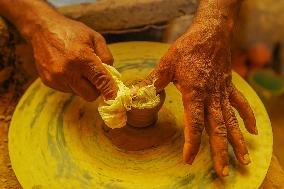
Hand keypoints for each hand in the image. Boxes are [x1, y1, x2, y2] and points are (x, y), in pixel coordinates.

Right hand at [30, 17, 116, 100]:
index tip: (116, 98)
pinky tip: (68, 69)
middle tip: (96, 77)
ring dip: (84, 86)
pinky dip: (72, 83)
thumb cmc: (72, 32)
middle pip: (90, 95)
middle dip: (96, 89)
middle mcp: (67, 71)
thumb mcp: (96, 38)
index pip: (101, 81)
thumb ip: (107, 58)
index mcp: (82, 58)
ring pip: (79, 94)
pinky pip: (68, 90)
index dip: (110, 91)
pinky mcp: (48, 82)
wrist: (42, 29)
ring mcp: (56, 78)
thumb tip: (112, 77)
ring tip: (78, 68)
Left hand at [139, 18, 256, 175]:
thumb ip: (151, 82)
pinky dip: (248, 117)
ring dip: (237, 141)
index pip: (194, 123)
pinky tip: (252, 131)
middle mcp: (211, 97)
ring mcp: (223, 93)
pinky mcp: (229, 87)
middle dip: (219, 151)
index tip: (188, 158)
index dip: (192, 142)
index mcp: (194, 92)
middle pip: (217, 128)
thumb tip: (133, 94)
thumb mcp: (166, 64)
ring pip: (232, 121)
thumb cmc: (187, 49)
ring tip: (243, 160)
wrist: (209, 34)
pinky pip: (240, 104)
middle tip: (223, 172)